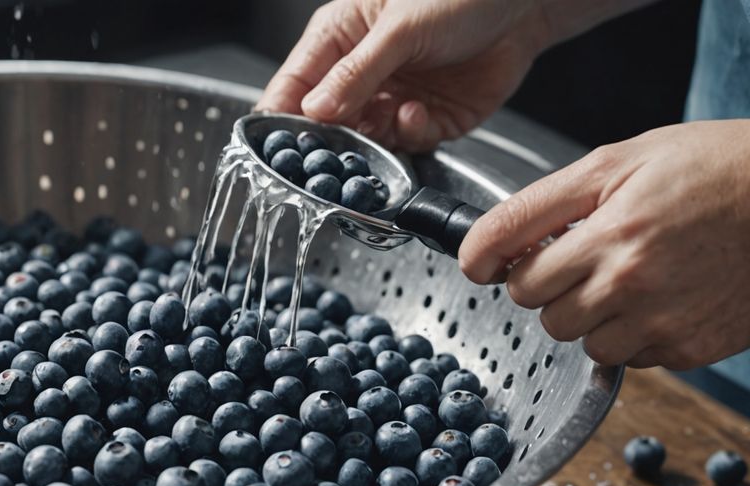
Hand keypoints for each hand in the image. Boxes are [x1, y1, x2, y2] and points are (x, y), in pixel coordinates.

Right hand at [258, 0, 552, 150]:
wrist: (529, 1)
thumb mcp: (400, 28)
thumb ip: (356, 73)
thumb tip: (313, 111)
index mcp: (339, 37)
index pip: (292, 85)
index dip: (282, 118)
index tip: (281, 146)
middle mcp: (361, 72)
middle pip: (326, 122)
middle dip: (331, 138)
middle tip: (338, 146)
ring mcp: (393, 97)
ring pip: (364, 139)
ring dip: (374, 138)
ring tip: (391, 115)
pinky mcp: (429, 119)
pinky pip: (406, 143)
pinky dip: (409, 135)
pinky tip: (417, 113)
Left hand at [459, 120, 749, 369]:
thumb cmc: (711, 168)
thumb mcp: (618, 161)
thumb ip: (541, 205)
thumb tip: (480, 250)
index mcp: (611, 231)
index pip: (515, 275)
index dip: (498, 264)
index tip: (491, 262)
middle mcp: (633, 281)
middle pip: (541, 312)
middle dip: (551, 286)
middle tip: (583, 255)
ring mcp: (662, 320)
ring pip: (581, 342)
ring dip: (591, 315)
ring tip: (628, 275)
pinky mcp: (689, 348)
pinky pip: (630, 358)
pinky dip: (635, 334)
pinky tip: (662, 296)